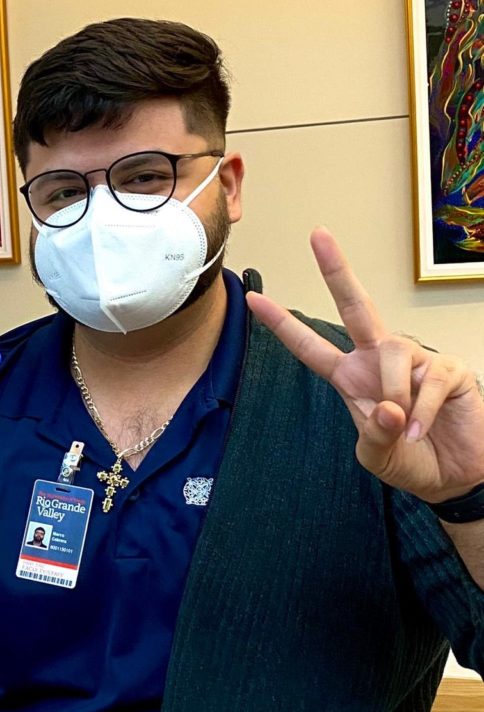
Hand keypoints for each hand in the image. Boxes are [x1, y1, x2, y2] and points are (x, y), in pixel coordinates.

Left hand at [246, 227, 483, 502]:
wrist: (457, 477)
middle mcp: (379, 359)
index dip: (282, 324)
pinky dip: (421, 412)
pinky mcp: (449, 370)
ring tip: (404, 428)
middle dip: (336, 270)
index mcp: (351, 376)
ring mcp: (416, 360)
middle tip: (318, 234)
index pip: (310, 347)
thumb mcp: (378, 456)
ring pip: (392, 354)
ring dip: (395, 394)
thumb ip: (375, 434)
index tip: (253, 298)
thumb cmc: (412, 460)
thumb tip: (389, 407)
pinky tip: (421, 429)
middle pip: (353, 307)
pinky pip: (428, 380)